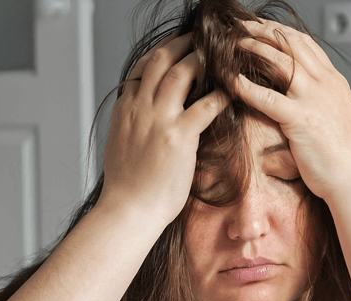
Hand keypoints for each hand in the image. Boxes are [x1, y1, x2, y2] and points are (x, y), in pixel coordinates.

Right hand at [102, 32, 229, 223]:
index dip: (160, 54)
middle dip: (182, 44)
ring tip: (217, 56)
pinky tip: (230, 93)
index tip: (174, 49)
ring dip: (201, 60)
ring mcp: (158, 120)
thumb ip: (131, 126)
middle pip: (160, 60)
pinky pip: (205, 106)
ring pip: (181, 73)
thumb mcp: (120, 147)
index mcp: (124, 111)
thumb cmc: (127, 188)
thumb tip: (141, 122)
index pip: (141, 69)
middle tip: (199, 40)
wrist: (128, 210)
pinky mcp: (179, 137)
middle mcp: (139, 109)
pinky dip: (220, 95)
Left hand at [233, 19, 350, 201]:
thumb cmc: (349, 158)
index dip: (282, 33)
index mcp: (335, 83)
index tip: (263, 27)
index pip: (307, 45)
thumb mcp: (341, 119)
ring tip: (234, 44)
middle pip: (292, 44)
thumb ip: (324, 104)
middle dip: (265, 30)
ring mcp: (314, 100)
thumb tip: (308, 104)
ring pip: (280, 61)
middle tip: (242, 26)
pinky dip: (247, 87)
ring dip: (254, 49)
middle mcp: (326, 84)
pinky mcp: (301, 120)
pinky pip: (268, 97)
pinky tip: (232, 82)